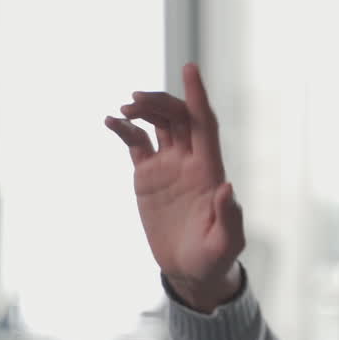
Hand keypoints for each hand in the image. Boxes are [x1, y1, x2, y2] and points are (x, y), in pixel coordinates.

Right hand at [104, 62, 243, 311]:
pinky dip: (124, 129)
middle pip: (178, 117)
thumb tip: (226, 187)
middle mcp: (190, 162)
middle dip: (160, 101)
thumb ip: (228, 218)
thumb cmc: (214, 260)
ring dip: (143, 109)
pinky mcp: (148, 176)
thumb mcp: (225, 245)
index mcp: (210, 171)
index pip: (205, 125)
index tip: (190, 68)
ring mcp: (168, 166)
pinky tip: (110, 121)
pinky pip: (135, 143)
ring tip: (124, 109)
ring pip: (158, 124)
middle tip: (135, 100)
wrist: (190, 271)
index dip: (198, 97)